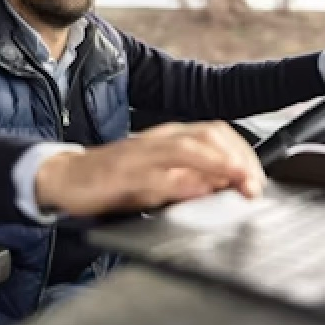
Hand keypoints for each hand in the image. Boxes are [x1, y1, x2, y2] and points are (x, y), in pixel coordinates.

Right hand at [35, 121, 265, 217]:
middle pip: (208, 134)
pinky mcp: (122, 173)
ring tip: (236, 179)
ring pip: (186, 148)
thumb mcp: (160, 177)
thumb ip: (191, 179)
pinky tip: (196, 191)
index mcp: (170, 137)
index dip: (243, 152)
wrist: (68, 176)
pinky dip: (180, 183)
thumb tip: (224, 186)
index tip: (257, 179)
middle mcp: (159, 139)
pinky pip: (155, 176)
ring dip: (217, 163)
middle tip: (253, 184)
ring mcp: (140, 154)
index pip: (217, 133)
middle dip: (237, 157)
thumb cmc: (115, 178)